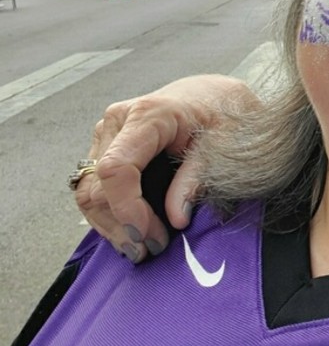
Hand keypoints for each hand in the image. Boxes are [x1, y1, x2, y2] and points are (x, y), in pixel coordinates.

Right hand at [73, 75, 258, 262]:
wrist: (213, 95)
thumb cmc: (222, 114)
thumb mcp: (223, 145)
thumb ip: (196, 179)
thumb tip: (176, 219)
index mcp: (149, 114)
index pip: (117, 169)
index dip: (127, 209)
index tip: (148, 237)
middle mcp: (119, 120)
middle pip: (97, 185)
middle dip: (121, 226)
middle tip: (151, 250)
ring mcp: (108, 132)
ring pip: (88, 190)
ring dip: (110, 226)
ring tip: (141, 248)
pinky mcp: (106, 145)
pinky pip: (94, 186)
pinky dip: (109, 213)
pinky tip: (131, 231)